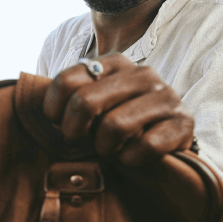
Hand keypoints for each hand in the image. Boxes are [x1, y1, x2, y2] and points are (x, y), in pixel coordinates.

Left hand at [43, 53, 194, 165]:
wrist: (168, 139)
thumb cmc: (120, 121)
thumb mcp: (95, 102)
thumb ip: (72, 96)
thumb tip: (38, 109)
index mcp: (114, 62)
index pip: (66, 81)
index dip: (54, 110)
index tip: (58, 124)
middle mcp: (142, 73)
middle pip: (85, 102)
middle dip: (74, 131)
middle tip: (79, 142)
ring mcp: (165, 96)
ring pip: (114, 126)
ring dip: (104, 147)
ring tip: (109, 149)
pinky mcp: (183, 122)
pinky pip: (145, 145)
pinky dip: (131, 159)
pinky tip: (132, 157)